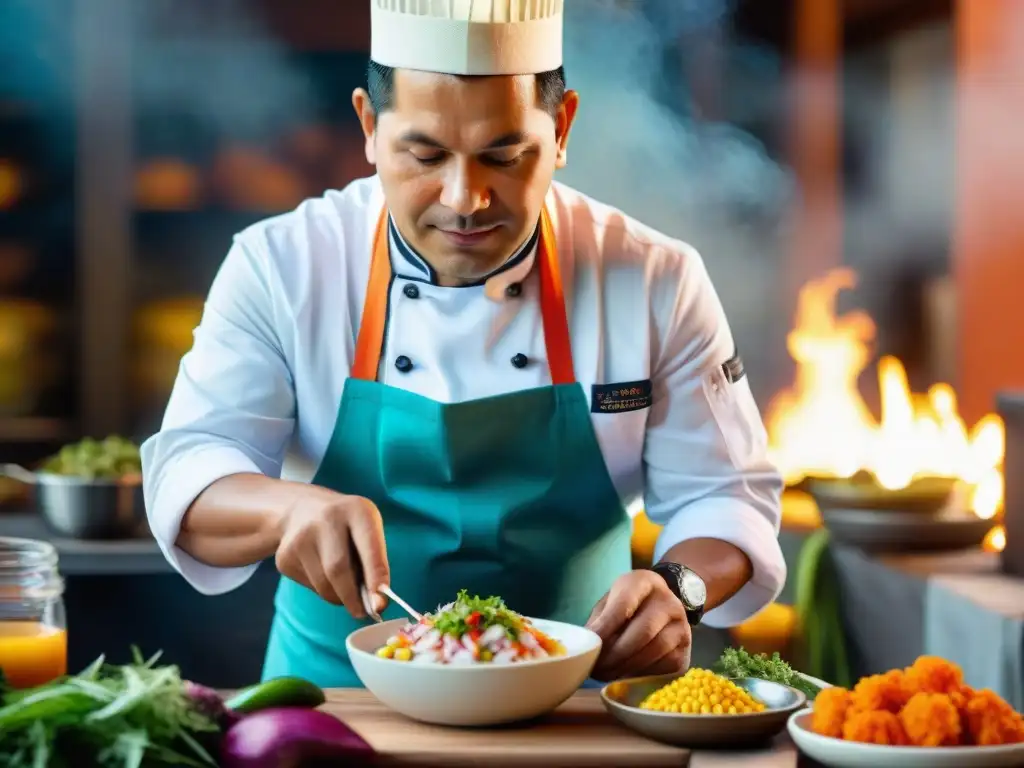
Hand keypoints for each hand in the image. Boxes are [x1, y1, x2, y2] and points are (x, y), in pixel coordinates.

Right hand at [274, 486, 389, 618]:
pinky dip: (323, 590)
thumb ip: (376, 563)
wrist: (301, 510)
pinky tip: (322, 572)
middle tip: (364, 613)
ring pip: (323, 584)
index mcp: (356, 509)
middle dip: (353, 598)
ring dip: (339, 597)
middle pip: (338, 569)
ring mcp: (300, 537)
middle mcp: (325, 519)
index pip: (368, 546)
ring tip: (345, 588)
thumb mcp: (367, 529)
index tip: (380, 603)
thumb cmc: (347, 526)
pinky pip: (310, 587)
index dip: (375, 575)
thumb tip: (377, 604)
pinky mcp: (284, 557)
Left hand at [586, 570, 691, 681]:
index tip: (590, 646)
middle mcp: (668, 601)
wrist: (663, 605)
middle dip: (616, 654)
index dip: (605, 629)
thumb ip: (599, 621)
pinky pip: (664, 666)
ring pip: (654, 651)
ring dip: (627, 667)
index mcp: (644, 582)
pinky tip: (627, 674)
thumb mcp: (611, 601)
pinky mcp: (685, 650)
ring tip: (607, 674)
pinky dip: (643, 673)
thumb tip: (587, 649)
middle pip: (642, 632)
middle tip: (596, 668)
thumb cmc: (628, 604)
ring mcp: (682, 625)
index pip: (624, 606)